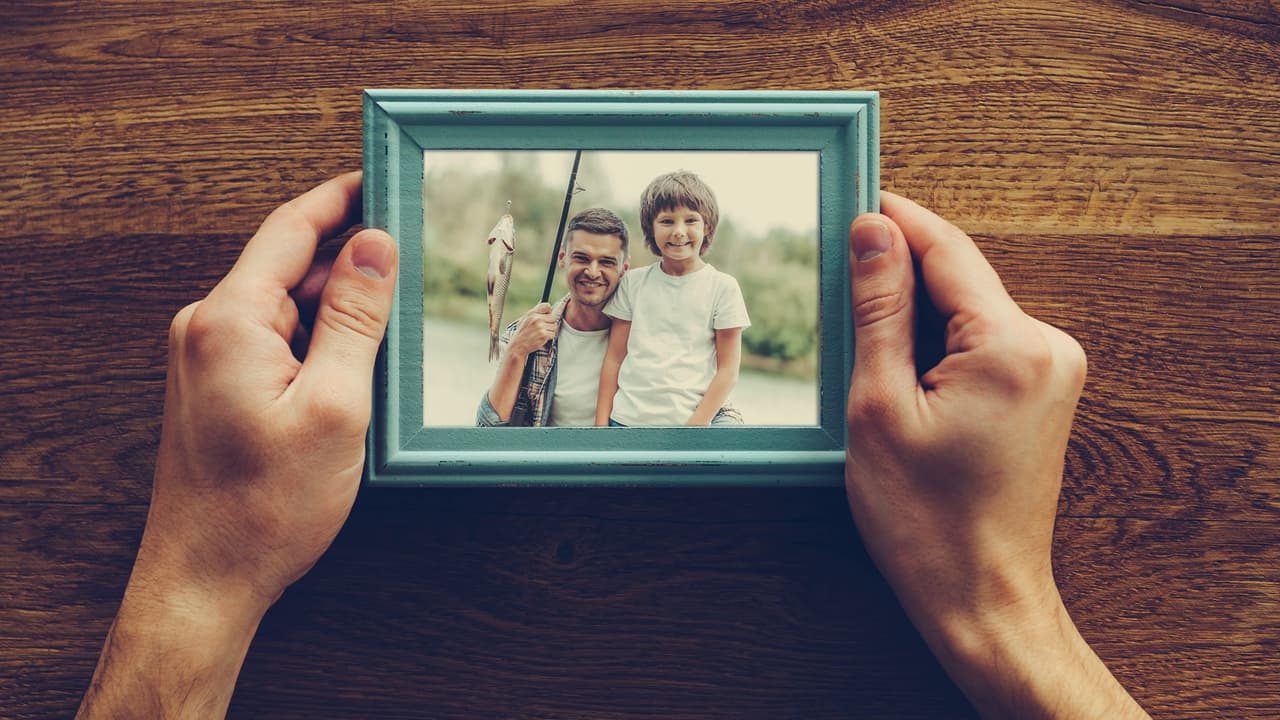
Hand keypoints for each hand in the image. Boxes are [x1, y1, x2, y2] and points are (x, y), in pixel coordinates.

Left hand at [78, 172, 397, 717]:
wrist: (206, 577)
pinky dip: (318, 343)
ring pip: (288, 307)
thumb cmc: (264, 506)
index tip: (381, 177)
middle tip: (413, 269)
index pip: (290, 229)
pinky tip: (354, 373)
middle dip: (352, 263)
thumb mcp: (336, 405)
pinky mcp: (217, 386)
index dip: (341, 197)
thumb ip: (358, 318)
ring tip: (390, 342)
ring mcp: (208, 358)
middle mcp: (208, 328)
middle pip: (291, 266)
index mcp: (230, 321)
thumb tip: (374, 246)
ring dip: (339, 313)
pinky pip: (276, 341)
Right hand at [506, 302, 559, 358]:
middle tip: (544, 328)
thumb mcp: (525, 319)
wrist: (518, 345)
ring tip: (542, 333)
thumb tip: (542, 301)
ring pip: (554, 326)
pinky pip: (553, 334)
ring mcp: (540, 327)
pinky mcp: (543, 335)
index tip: (547, 316)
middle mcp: (536, 318)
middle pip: (553, 317)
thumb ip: (534, 311)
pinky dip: (549, 337)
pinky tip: (542, 338)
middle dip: (550, 323)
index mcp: (531, 313)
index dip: (549, 312)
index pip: (547, 306)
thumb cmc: (522, 332)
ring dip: (550, 331)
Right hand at [844, 191, 1146, 718]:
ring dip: (914, 318)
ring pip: (967, 309)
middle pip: (959, 277)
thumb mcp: (879, 405)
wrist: (981, 595)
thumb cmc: (926, 520)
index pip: (945, 249)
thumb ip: (878, 309)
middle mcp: (1047, 347)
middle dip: (898, 277)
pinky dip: (937, 346)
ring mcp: (1053, 369)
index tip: (851, 203)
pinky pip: (983, 341)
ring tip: (866, 363)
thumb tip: (874, 232)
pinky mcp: (1044, 391)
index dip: (894, 221)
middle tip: (837, 295)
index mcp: (1011, 345)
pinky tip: (900, 381)